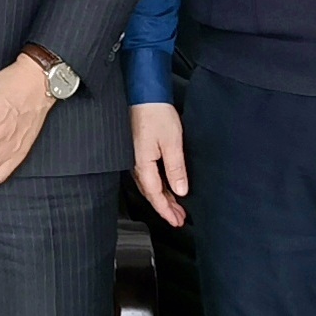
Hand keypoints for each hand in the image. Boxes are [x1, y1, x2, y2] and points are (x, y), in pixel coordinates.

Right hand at [131, 102, 189, 226]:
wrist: (143, 93)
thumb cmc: (155, 113)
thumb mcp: (172, 142)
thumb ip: (176, 169)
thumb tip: (180, 191)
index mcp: (142, 164)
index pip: (155, 195)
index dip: (166, 210)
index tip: (177, 221)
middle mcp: (136, 164)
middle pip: (151, 193)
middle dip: (165, 208)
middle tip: (178, 219)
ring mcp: (135, 158)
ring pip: (149, 185)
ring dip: (162, 197)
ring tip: (176, 207)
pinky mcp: (138, 151)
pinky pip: (148, 175)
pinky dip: (158, 185)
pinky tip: (166, 187)